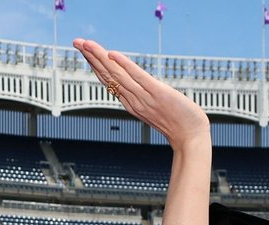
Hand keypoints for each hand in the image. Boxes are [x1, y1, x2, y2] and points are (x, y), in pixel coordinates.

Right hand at [73, 39, 209, 151]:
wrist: (192, 138)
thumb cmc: (180, 124)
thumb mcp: (157, 108)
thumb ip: (147, 98)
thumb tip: (142, 89)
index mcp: (133, 103)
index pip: (110, 81)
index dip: (95, 65)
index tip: (84, 50)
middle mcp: (134, 100)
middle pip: (108, 76)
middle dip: (91, 57)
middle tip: (76, 41)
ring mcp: (144, 98)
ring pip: (117, 75)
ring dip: (100, 58)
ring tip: (87, 44)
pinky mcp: (157, 93)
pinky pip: (138, 77)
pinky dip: (125, 65)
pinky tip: (112, 54)